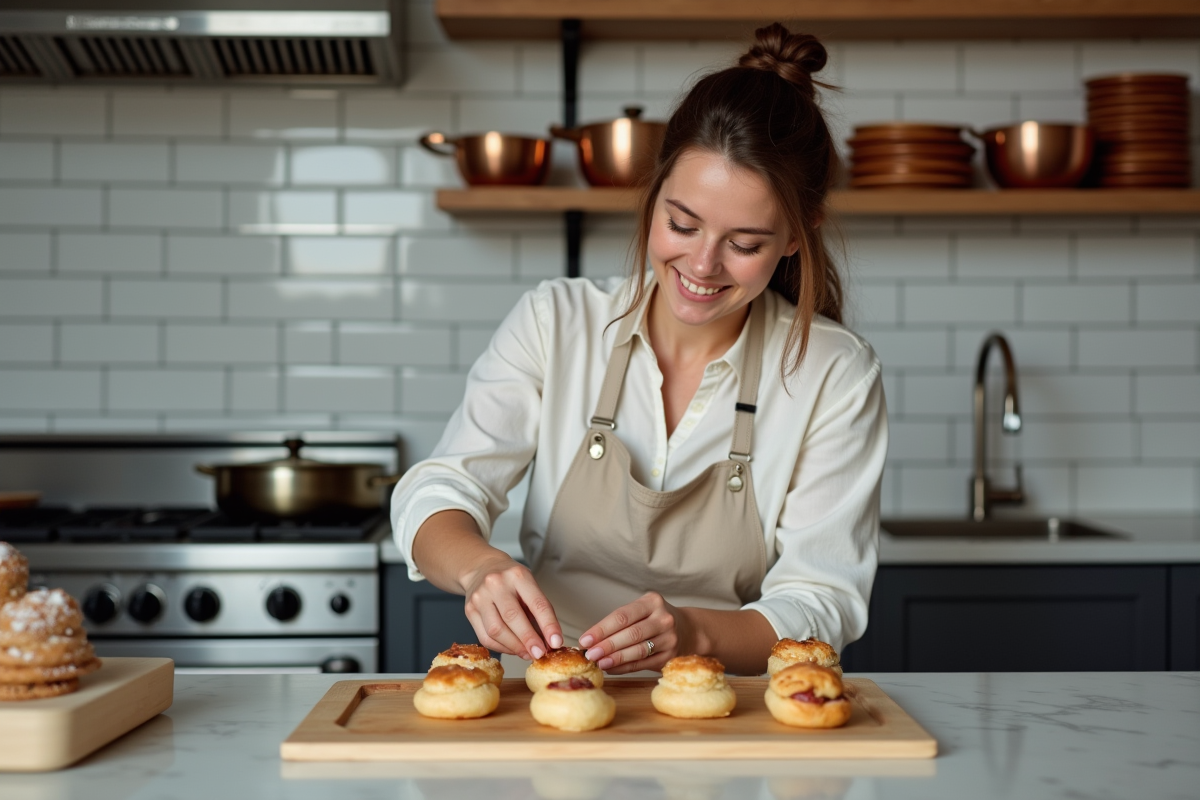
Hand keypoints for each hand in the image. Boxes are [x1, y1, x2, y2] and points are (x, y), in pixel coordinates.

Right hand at [460, 555, 563, 659]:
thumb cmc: (511, 581)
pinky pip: (485, 637)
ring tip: (527, 653)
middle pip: (512, 617)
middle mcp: (496, 583)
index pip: (536, 603)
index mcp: (518, 575)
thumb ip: (538, 611)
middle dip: (529, 639)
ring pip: (496, 630)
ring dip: (514, 647)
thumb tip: (548, 642)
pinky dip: (502, 648)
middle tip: (540, 654)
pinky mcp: (469, 610)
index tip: (556, 642)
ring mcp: (479, 597)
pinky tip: (512, 649)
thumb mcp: (528, 586)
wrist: (481, 568)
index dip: (548, 625)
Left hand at [578, 592, 692, 673]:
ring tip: (599, 663)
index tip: (585, 639)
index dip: (601, 629)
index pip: (622, 616)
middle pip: (630, 634)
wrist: (690, 630)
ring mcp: (670, 638)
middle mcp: (663, 618)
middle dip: (607, 645)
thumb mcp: (643, 610)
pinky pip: (643, 664)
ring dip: (615, 658)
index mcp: (652, 602)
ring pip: (637, 650)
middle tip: (590, 654)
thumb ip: (620, 622)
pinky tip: (612, 668)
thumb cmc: (656, 619)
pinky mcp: (670, 656)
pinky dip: (625, 667)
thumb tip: (591, 640)